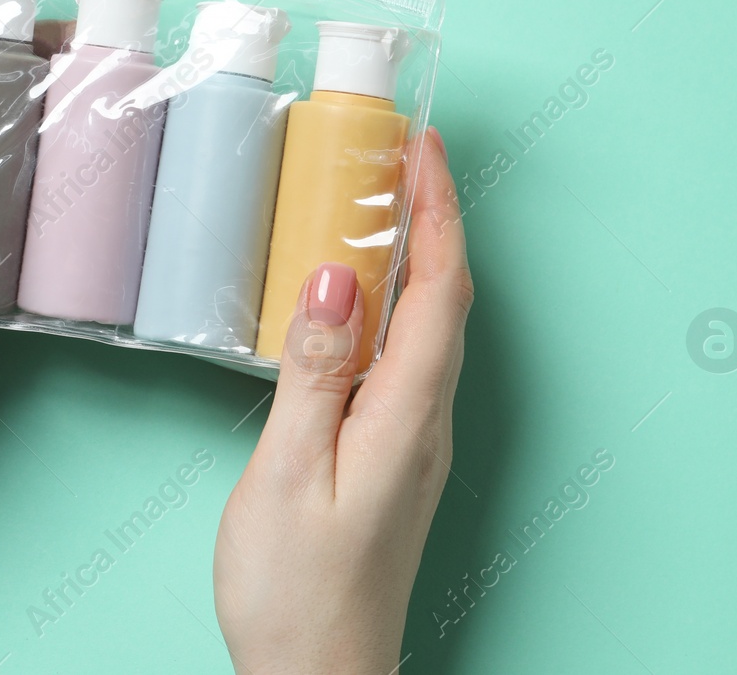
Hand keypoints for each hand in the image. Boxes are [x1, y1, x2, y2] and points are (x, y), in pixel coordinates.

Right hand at [214, 129, 472, 673]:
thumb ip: (315, 371)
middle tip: (401, 152)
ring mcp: (413, 440)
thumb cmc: (297, 591)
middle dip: (434, 217)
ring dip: (416, 255)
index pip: (441, 289)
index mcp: (407, 414)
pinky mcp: (392, 455)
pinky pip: (406, 355)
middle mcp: (425, 420)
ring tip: (381, 202)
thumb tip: (339, 276)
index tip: (423, 145)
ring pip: (429, 325)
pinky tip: (358, 296)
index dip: (438, 211)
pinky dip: (394, 303)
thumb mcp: (290, 474)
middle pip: (446, 298)